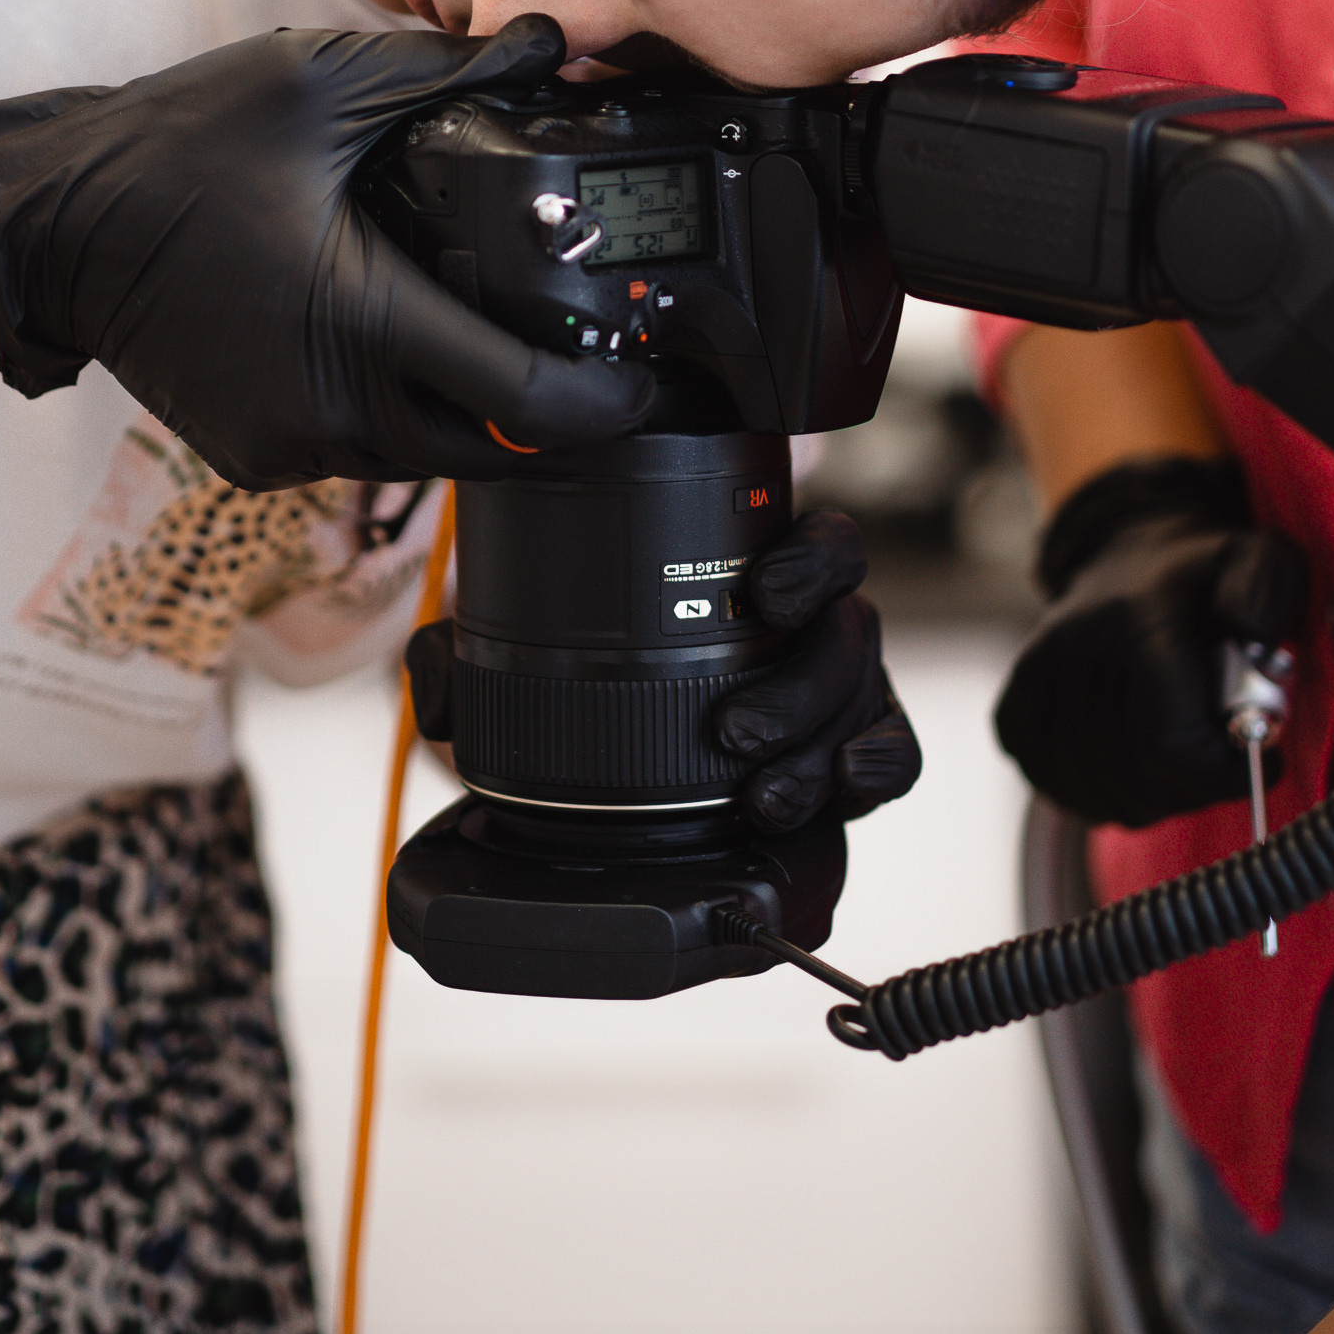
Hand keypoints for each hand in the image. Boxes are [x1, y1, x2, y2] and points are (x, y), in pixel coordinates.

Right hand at [0, 17, 652, 488]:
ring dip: (475, 420)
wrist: (48, 229)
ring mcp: (289, 444)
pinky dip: (399, 419)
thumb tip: (547, 40)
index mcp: (364, 324)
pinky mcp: (257, 457)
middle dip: (556, 423)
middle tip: (599, 371)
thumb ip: (445, 72)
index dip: (607, 404)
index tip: (646, 382)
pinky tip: (403, 352)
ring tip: (504, 347)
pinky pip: (360, 456)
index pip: (525, 402)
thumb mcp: (315, 83)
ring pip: (427, 462)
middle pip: (494, 453)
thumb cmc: (171, 154)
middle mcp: (332, 406)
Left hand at [406, 506, 922, 827]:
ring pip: (864, 696)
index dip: (804, 559)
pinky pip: (895, 754)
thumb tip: (438, 683)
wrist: (648, 780)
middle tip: (732, 729)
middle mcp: (813, 624)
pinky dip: (874, 770)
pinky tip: (841, 786)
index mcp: (758, 574)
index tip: (760, 592)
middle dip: (796, 681)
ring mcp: (840, 690)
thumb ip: (486, 668)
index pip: (814, 540)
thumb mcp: (546, 669)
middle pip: (848, 626)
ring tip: (760, 793)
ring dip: (816, 742)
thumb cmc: (610, 693)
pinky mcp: (859, 750)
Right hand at [993, 454, 1309, 829]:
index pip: (1168, 741)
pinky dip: (1112, 795)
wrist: (1126, 565)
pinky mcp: (1012, 715)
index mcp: (1135, 617)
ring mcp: (1033, 685)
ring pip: (1108, 800)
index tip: (1263, 758)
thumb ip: (1265, 594)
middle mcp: (1072, 650)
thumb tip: (1252, 637)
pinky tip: (1136, 756)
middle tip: (1224, 751)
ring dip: (1161, 794)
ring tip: (1184, 748)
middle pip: (1142, 780)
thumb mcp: (1260, 561)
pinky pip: (1066, 796)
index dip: (1223, 772)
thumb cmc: (1207, 581)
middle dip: (1201, 784)